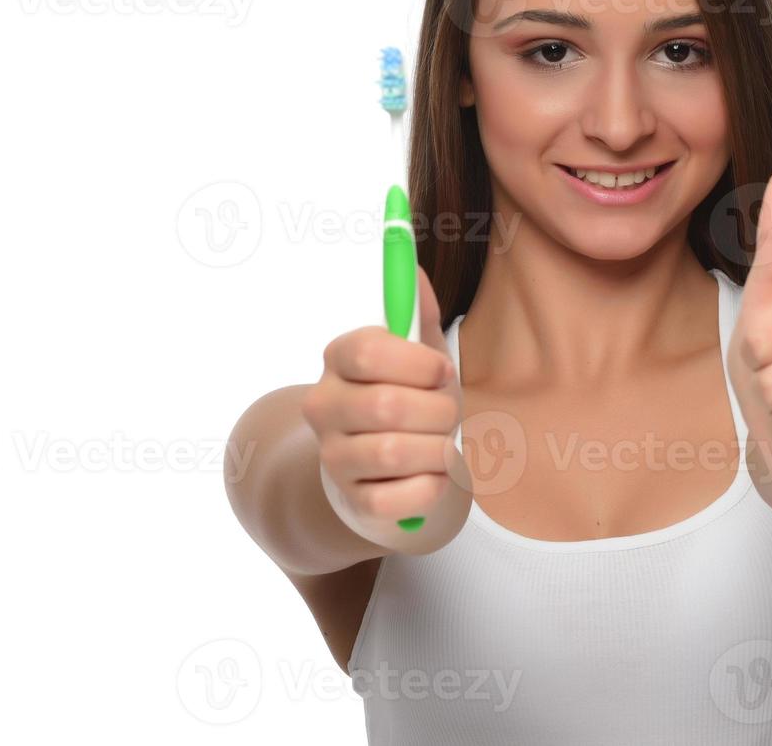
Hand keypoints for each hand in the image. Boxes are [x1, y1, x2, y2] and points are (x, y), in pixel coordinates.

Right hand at [300, 266, 469, 546]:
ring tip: (440, 444)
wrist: (384, 470)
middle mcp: (324, 407)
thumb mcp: (417, 353)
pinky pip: (401, 498)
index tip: (440, 371)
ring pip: (393, 453)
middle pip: (386, 406)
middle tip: (447, 413)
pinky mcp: (354, 501)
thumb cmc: (408, 399)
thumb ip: (417, 312)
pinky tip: (430, 475)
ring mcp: (334, 457)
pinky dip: (431, 486)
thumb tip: (414, 270)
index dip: (417, 363)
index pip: (367, 351)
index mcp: (339, 359)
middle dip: (437, 410)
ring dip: (437, 449)